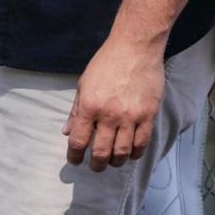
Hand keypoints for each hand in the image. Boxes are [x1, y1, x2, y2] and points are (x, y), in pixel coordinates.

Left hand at [62, 37, 164, 171]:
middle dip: (96, 165)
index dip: (74, 156)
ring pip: (122, 152)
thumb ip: (76, 110)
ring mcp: (130, 116)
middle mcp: (109, 115)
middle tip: (95, 166)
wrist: (135, 47)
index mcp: (89, 106)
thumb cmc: (106, 63)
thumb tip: (67, 132)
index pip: (78, 141)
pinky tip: (131, 154)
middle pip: (101, 152)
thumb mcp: (84, 84)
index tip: (74, 160)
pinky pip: (142, 142)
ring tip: (112, 161)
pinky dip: (135, 153)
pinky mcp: (148, 115)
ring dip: (116, 161)